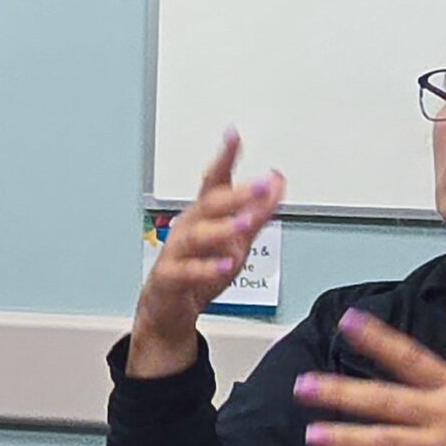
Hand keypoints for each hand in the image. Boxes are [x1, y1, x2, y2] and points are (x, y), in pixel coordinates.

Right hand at [129, 130, 285, 376]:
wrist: (168, 310)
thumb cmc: (200, 271)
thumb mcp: (238, 241)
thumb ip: (258, 212)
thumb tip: (278, 181)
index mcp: (203, 214)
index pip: (213, 181)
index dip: (224, 158)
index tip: (234, 135)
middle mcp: (188, 227)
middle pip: (210, 205)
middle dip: (236, 194)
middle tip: (262, 184)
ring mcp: (176, 252)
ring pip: (197, 236)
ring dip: (222, 229)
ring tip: (245, 224)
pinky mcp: (170, 278)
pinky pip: (187, 271)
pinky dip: (206, 268)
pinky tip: (224, 264)